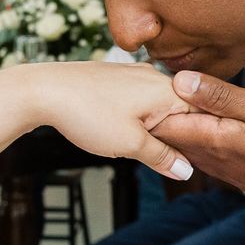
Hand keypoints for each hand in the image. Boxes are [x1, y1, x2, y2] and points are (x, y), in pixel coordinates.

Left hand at [24, 62, 197, 180]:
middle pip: (180, 110)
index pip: (202, 113)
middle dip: (174, 135)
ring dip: (152, 128)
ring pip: (156, 106)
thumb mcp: (130, 144)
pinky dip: (135, 117)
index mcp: (166, 89)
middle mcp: (154, 76)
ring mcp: (133, 74)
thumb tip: (186, 170)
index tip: (197, 158)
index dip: (200, 138)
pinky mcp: (115, 77)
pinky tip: (117, 129)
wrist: (43, 91)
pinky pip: (137, 100)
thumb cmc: (87, 113)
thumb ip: (162, 157)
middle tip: (161, 158)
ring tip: (133, 144)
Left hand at [150, 71, 244, 222]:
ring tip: (190, 94)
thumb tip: (182, 82)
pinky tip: (212, 117)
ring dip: (182, 119)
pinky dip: (198, 131)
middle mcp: (211, 157)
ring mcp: (221, 167)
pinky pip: (202, 148)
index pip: (163, 121)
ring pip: (185, 141)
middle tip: (170, 80)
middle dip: (164, 107)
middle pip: (169, 132)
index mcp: (214, 139)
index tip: (161, 76)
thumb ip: (222, 97)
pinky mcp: (232, 170)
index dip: (156, 97)